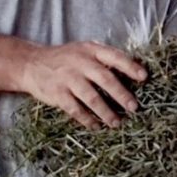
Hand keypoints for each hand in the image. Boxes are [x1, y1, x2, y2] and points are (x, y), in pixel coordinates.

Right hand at [19, 41, 146, 128]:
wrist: (32, 64)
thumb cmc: (66, 58)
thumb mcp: (84, 50)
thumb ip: (104, 58)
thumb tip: (134, 69)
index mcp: (91, 50)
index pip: (115, 57)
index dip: (130, 67)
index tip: (144, 77)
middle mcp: (80, 63)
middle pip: (105, 79)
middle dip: (122, 95)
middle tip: (134, 107)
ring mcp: (68, 79)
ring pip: (91, 98)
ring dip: (106, 112)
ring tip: (117, 122)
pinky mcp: (57, 94)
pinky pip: (76, 110)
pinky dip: (87, 120)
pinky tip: (96, 126)